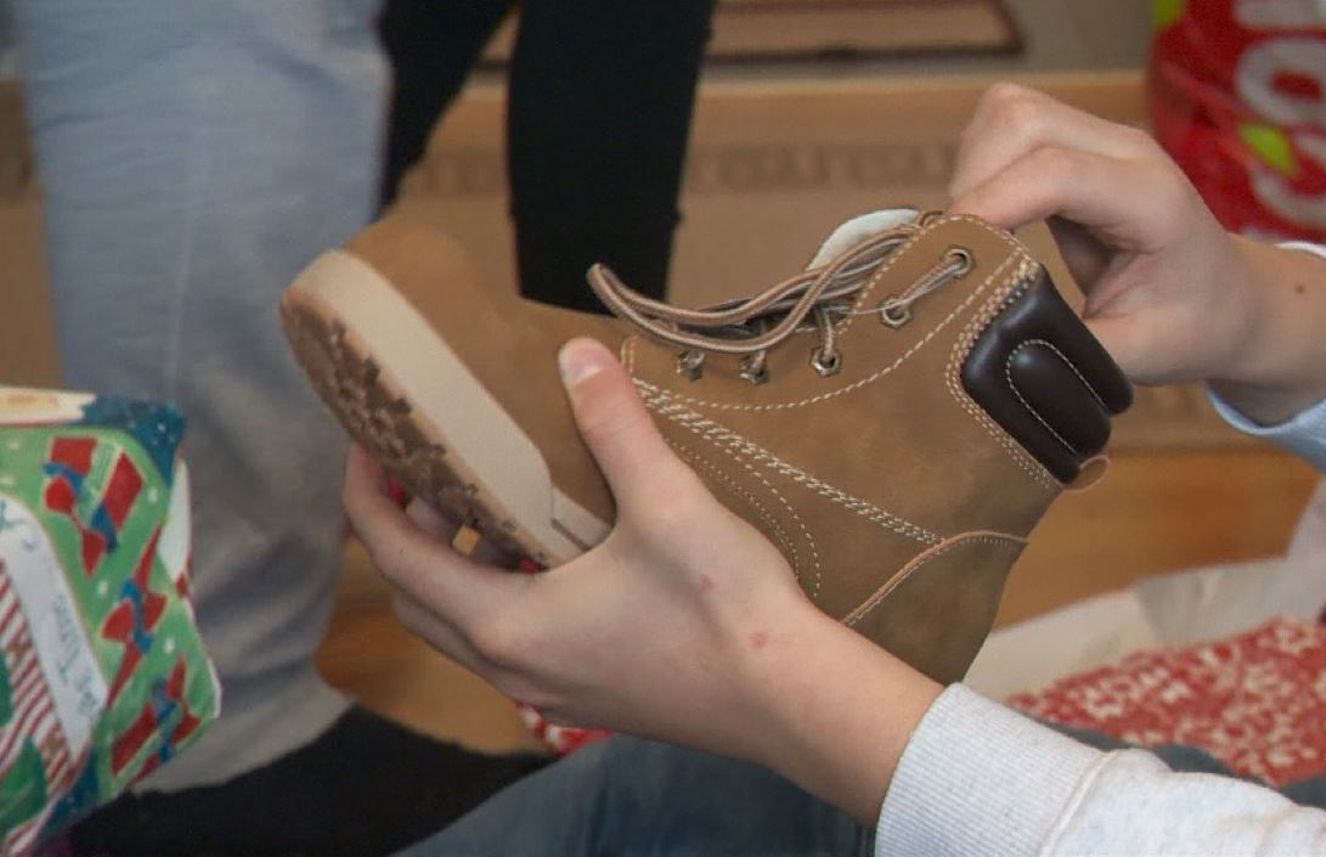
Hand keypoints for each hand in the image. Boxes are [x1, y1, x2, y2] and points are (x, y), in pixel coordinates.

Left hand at [343, 338, 940, 823]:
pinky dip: (501, 590)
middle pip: (420, 597)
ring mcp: (549, 688)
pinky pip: (510, 641)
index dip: (368, 496)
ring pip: (464, 625)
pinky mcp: (586, 693)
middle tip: (426, 467)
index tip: (366, 443)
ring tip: (487, 500)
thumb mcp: (667, 504)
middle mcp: (513, 666)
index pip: (397, 558)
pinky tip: (554, 551)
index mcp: (508, 623)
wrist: (789, 699)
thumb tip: (576, 355)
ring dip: (456, 563)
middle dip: (407, 530)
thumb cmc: (723, 610)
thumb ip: (615, 425)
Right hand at [949, 83, 1325, 423]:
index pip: (1054, 172)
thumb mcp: (1136, 357)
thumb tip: (990, 347)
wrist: (1231, 300)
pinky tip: (986, 219)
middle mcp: (1126, 152)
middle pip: (1022, 120)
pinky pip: (1005, 128)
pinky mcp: (1075, 143)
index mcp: (1151, 200)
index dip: (990, 205)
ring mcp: (1100, 139)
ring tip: (970, 234)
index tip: (950, 256)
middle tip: (957, 249)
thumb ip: (1067, 351)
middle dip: (972, 180)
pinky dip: (979, 167)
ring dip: (971, 168)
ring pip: (1006, 113)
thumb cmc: (1191, 327)